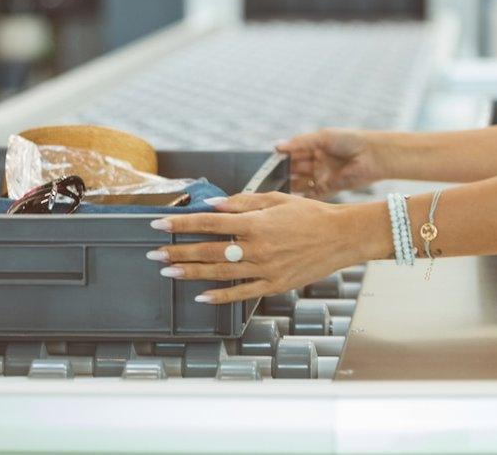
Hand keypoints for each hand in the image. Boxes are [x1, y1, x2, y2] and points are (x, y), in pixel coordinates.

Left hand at [146, 192, 389, 302]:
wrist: (342, 236)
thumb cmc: (309, 214)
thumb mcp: (275, 200)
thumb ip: (242, 203)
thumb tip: (212, 205)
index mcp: (255, 222)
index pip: (208, 222)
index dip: (180, 223)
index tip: (158, 224)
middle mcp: (257, 247)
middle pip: (208, 250)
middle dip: (178, 252)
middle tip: (154, 254)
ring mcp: (265, 268)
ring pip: (220, 273)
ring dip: (191, 273)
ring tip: (168, 272)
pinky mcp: (274, 285)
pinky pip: (241, 293)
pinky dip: (220, 296)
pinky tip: (200, 296)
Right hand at [276, 128, 385, 197]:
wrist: (373, 155)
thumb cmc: (350, 140)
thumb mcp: (322, 137)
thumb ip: (299, 142)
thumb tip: (276, 146)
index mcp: (313, 147)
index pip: (291, 153)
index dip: (280, 158)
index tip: (265, 163)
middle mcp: (315, 162)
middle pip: (293, 169)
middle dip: (281, 173)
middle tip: (266, 178)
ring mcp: (321, 176)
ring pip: (299, 183)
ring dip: (288, 185)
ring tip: (274, 189)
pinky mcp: (328, 189)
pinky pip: (310, 195)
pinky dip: (300, 197)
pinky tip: (289, 199)